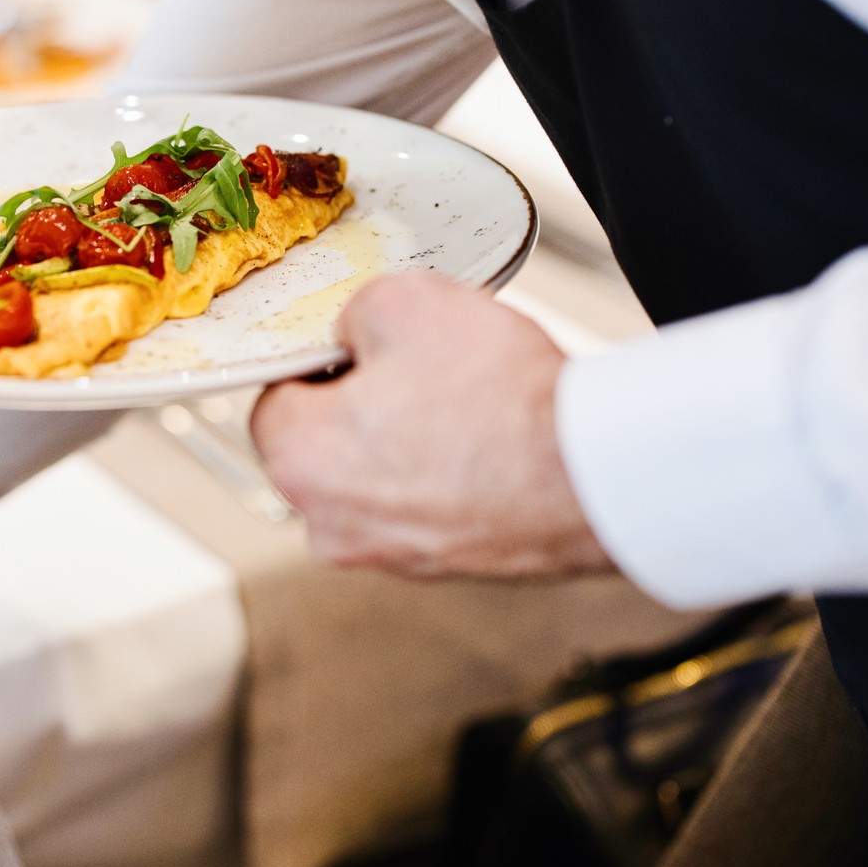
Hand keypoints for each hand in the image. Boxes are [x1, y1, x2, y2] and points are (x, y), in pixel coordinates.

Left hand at [250, 273, 613, 578]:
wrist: (592, 474)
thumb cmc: (500, 398)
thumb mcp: (402, 300)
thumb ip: (351, 313)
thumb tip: (352, 334)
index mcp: (299, 461)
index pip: (275, 395)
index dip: (319, 358)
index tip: (358, 345)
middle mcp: (331, 524)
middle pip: (324, 442)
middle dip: (364, 400)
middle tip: (420, 368)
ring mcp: (389, 555)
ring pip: (377, 475)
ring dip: (409, 437)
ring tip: (465, 404)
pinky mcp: (445, 566)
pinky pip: (427, 502)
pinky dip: (449, 472)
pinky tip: (489, 441)